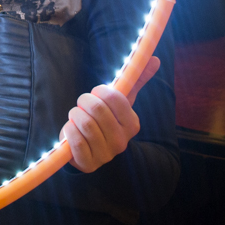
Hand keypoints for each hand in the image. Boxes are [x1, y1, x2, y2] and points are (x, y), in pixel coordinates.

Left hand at [59, 56, 158, 172]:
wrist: (91, 149)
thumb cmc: (106, 120)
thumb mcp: (121, 101)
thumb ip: (136, 80)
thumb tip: (155, 59)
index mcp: (132, 124)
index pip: (115, 97)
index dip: (100, 91)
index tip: (97, 94)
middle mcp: (122, 142)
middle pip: (96, 108)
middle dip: (84, 101)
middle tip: (83, 105)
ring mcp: (106, 155)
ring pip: (84, 123)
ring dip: (75, 115)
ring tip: (77, 117)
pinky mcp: (88, 164)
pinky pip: (74, 141)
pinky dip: (69, 131)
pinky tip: (72, 130)